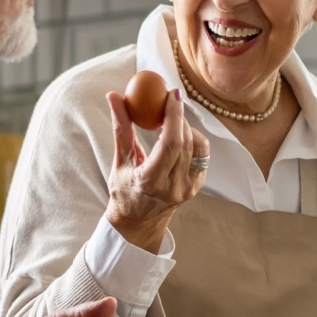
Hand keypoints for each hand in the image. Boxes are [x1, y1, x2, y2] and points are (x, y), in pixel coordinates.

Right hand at [104, 88, 209, 252]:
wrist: (139, 221)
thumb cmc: (124, 190)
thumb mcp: (119, 161)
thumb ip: (121, 128)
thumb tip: (114, 96)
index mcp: (151, 182)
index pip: (171, 144)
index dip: (174, 116)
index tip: (171, 95)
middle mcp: (173, 187)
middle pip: (186, 142)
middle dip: (180, 116)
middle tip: (171, 99)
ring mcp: (188, 188)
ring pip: (197, 147)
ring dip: (186, 127)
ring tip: (171, 119)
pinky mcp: (197, 186)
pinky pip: (202, 155)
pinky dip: (192, 140)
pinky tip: (179, 135)